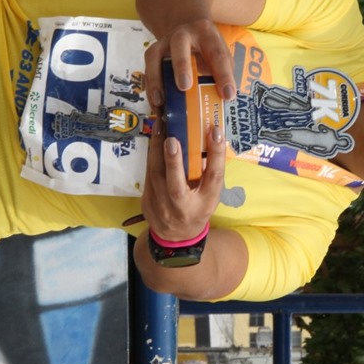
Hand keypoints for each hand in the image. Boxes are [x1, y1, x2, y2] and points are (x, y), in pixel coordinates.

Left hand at [141, 118, 226, 241]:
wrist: (176, 236)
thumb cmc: (198, 208)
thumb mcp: (211, 194)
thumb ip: (211, 172)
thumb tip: (210, 137)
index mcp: (206, 203)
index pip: (214, 178)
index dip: (216, 155)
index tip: (215, 132)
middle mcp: (183, 207)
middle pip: (176, 185)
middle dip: (173, 162)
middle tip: (171, 138)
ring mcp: (161, 207)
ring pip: (156, 176)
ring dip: (156, 151)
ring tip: (159, 127)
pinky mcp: (147, 201)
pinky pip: (148, 175)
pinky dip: (151, 156)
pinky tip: (154, 140)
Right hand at [143, 19, 234, 106]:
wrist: (185, 27)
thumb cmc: (207, 48)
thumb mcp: (220, 54)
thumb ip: (223, 73)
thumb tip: (225, 100)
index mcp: (207, 34)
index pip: (217, 54)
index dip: (224, 75)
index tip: (228, 95)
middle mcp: (183, 34)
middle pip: (179, 44)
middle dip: (181, 65)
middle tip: (185, 86)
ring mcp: (164, 42)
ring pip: (155, 56)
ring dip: (156, 79)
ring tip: (160, 101)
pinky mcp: (152, 52)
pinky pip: (147, 69)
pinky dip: (150, 87)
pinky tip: (155, 104)